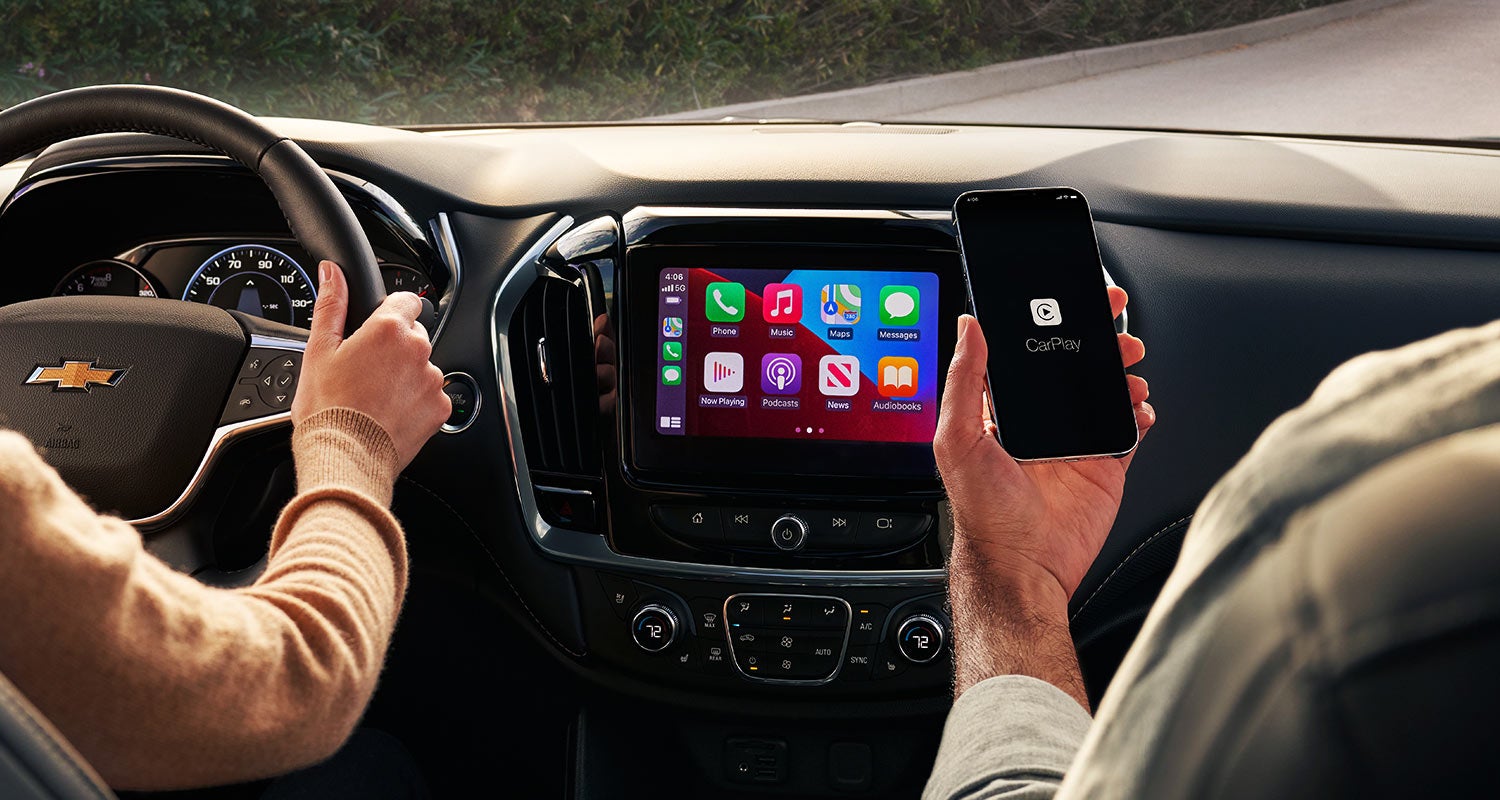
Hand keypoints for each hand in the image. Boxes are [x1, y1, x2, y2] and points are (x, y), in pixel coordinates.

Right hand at [291, 261, 450, 469]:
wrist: (345, 457)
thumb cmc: (328, 407)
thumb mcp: (319, 350)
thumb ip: (331, 305)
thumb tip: (332, 272)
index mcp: (390, 329)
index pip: (406, 300)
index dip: (390, 311)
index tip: (376, 327)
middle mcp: (419, 351)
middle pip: (414, 335)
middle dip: (394, 347)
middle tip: (366, 370)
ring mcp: (432, 380)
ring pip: (422, 366)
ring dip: (405, 375)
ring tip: (375, 395)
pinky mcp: (439, 407)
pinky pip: (430, 395)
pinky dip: (414, 401)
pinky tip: (389, 412)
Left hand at [935, 287, 1153, 700]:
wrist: (1025, 567)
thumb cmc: (984, 514)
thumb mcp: (958, 440)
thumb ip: (964, 382)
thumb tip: (967, 328)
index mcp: (1000, 409)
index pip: (1024, 351)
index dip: (1045, 320)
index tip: (1065, 295)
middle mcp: (1038, 421)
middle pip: (1071, 363)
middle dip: (1094, 336)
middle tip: (1111, 318)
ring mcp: (1073, 441)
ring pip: (1103, 389)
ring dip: (1120, 369)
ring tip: (1128, 360)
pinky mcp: (1104, 463)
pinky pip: (1127, 428)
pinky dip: (1138, 412)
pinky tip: (1138, 407)